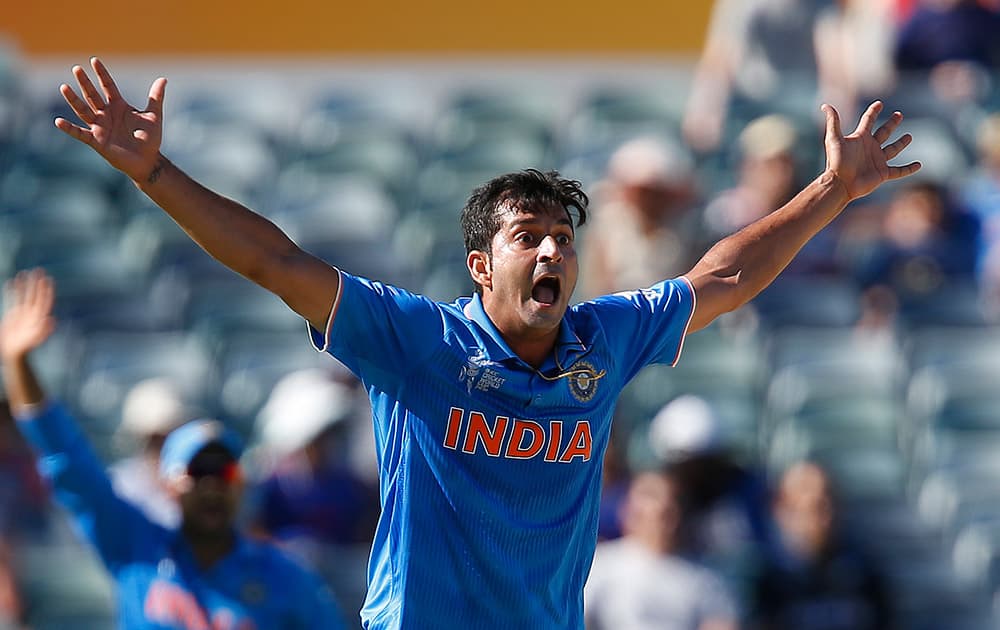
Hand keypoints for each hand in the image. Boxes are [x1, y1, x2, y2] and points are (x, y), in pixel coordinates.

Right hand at [0, 270, 56, 360]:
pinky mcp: (14, 313)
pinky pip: (13, 299)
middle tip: (39, 270)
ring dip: (26, 284)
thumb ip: (44, 329)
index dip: (48, 290)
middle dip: (38, 283)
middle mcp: (33, 312)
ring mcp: (23, 312)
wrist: (13, 350)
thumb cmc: (25, 345)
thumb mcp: (35, 337)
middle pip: (36, 294)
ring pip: (25, 294)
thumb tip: (52, 320)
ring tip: (25, 272)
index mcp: (40, 316)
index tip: (49, 279)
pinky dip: (13, 290)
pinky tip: (12, 281)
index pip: (46, 300)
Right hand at [54, 57, 166, 182]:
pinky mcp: (96, 141)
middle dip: (85, 82)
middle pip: (93, 95)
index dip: (101, 74)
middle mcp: (106, 114)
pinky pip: (80, 133)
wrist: (148, 160)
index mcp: (119, 106)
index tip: (94, 60)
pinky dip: (69, 128)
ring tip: (64, 87)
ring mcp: (100, 127)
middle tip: (77, 68)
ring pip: (83, 110)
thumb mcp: (153, 116)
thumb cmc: (150, 138)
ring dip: (73, 100)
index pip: (108, 86)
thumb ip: (156, 97)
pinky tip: (58, 121)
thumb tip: (163, 79)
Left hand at [822, 101, 921, 200]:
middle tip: (899, 115)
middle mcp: (870, 147)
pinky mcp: (882, 173)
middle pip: (884, 132)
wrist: (840, 183)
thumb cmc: (836, 161)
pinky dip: (908, 169)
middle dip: (891, 123)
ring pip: (893, 149)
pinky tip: (919, 165)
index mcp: (860, 138)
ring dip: (901, 143)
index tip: (879, 103)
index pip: (868, 121)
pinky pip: (899, 171)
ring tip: (909, 136)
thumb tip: (825, 105)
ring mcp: (877, 160)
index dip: (873, 111)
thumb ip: (833, 121)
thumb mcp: (833, 139)